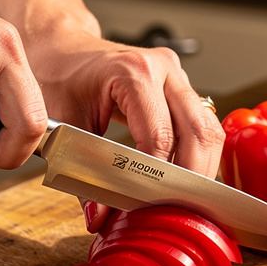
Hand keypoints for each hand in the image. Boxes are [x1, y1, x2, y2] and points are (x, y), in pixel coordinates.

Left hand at [24, 30, 226, 231]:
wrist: (60, 49)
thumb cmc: (57, 77)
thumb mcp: (61, 127)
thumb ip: (81, 174)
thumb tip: (98, 216)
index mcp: (133, 71)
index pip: (159, 137)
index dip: (154, 177)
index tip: (143, 205)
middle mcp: (163, 69)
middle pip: (199, 133)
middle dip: (189, 178)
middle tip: (173, 209)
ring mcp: (177, 77)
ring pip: (209, 130)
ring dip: (198, 168)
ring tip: (178, 198)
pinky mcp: (182, 89)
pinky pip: (202, 126)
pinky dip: (196, 156)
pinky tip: (178, 179)